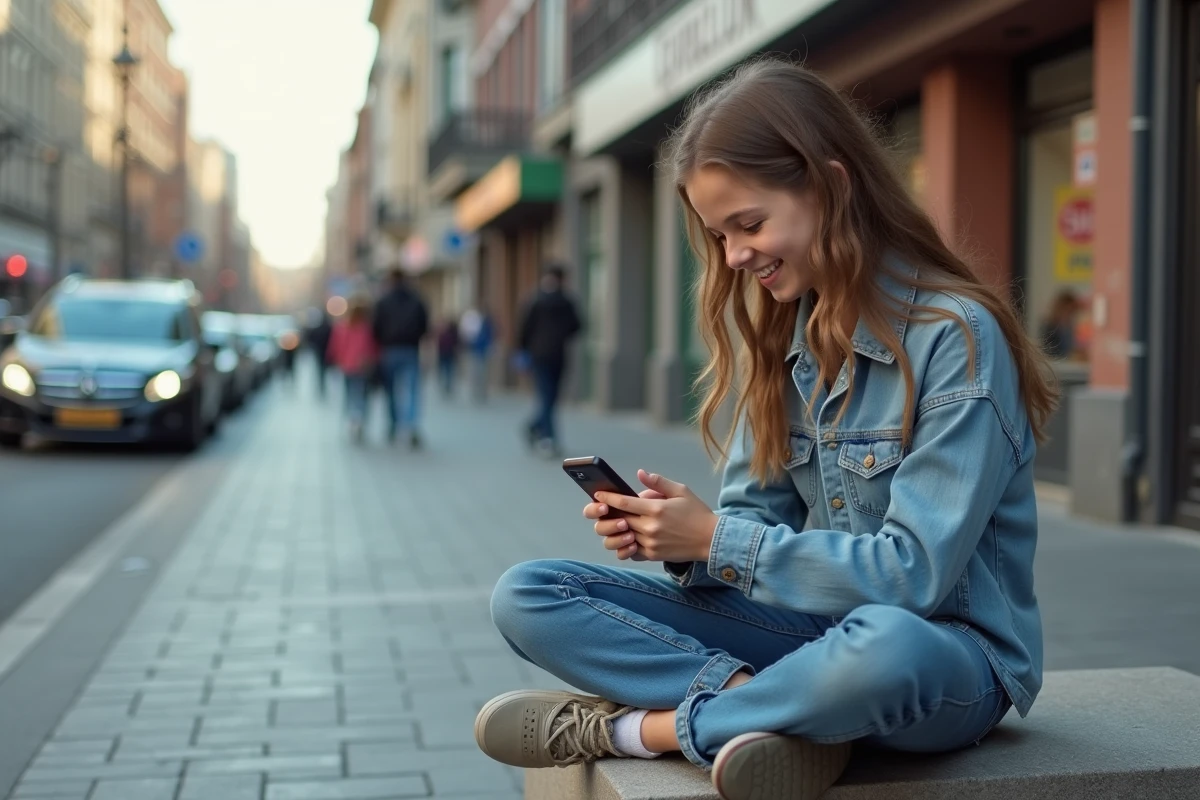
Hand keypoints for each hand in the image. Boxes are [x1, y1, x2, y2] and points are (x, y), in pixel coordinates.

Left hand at [585, 470, 717, 562]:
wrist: (711, 539)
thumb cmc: (696, 512)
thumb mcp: (681, 491)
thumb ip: (658, 482)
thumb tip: (640, 474)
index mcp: (656, 509)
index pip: (623, 503)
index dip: (608, 497)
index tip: (598, 494)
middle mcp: (650, 527)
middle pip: (619, 519)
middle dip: (610, 513)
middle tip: (605, 508)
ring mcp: (650, 543)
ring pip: (623, 535)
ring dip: (618, 528)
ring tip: (619, 521)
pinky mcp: (653, 556)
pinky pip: (631, 551)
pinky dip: (627, 544)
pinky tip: (630, 536)